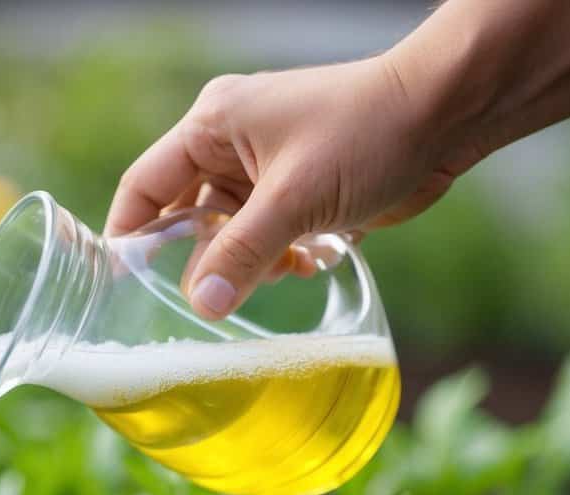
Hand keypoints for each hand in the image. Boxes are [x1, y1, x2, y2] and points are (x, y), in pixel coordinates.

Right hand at [105, 56, 483, 319]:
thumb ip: (241, 254)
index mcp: (212, 126)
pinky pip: (266, 238)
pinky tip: (307, 261)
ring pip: (230, 235)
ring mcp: (265, 169)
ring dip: (250, 262)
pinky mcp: (298, 191)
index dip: (129, 233)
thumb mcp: (294, 198)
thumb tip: (202, 304)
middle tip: (211, 296)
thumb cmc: (368, 131)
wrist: (448, 114)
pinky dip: (279, 258)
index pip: (145, 185)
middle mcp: (230, 145)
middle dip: (203, 257)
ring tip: (282, 266)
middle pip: (187, 217)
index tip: (121, 283)